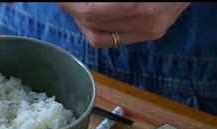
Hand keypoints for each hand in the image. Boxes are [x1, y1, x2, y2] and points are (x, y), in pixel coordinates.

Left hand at [58, 2, 189, 47]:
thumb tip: (75, 2)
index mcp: (141, 4)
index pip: (90, 12)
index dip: (70, 4)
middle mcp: (148, 22)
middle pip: (92, 25)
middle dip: (73, 11)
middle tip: (64, 1)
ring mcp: (151, 31)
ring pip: (98, 36)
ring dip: (81, 21)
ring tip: (75, 6)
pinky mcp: (152, 34)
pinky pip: (112, 38)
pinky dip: (95, 27)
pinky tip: (90, 16)